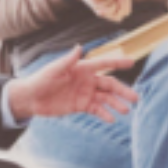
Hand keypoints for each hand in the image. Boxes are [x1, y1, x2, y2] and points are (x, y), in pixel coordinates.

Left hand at [8, 47, 137, 124]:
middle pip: (110, 85)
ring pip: (106, 98)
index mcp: (82, 69)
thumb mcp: (54, 70)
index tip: (132, 62)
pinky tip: (111, 119)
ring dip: (117, 104)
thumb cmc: (41, 80)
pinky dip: (105, 114)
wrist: (31, 99)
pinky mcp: (82, 106)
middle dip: (123, 91)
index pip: (104, 64)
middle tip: (135, 98)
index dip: (117, 63)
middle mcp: (87, 81)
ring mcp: (86, 94)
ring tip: (126, 111)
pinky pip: (97, 110)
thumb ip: (68, 60)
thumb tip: (80, 47)